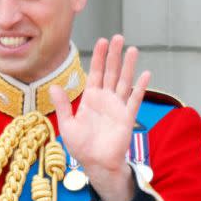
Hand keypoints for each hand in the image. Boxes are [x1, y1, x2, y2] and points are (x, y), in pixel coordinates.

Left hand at [50, 35, 150, 200]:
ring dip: (128, 66)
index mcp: (90, 99)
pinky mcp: (127, 117)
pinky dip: (140, 87)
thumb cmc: (81, 146)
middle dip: (113, 55)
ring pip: (124, 81)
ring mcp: (117, 107)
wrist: (95, 163)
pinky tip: (145, 74)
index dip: (98, 58)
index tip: (101, 41)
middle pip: (110, 72)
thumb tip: (54, 86)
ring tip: (131, 49)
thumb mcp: (67, 124)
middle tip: (117, 37)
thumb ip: (63, 105)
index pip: (94, 73)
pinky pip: (135, 100)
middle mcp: (105, 99)